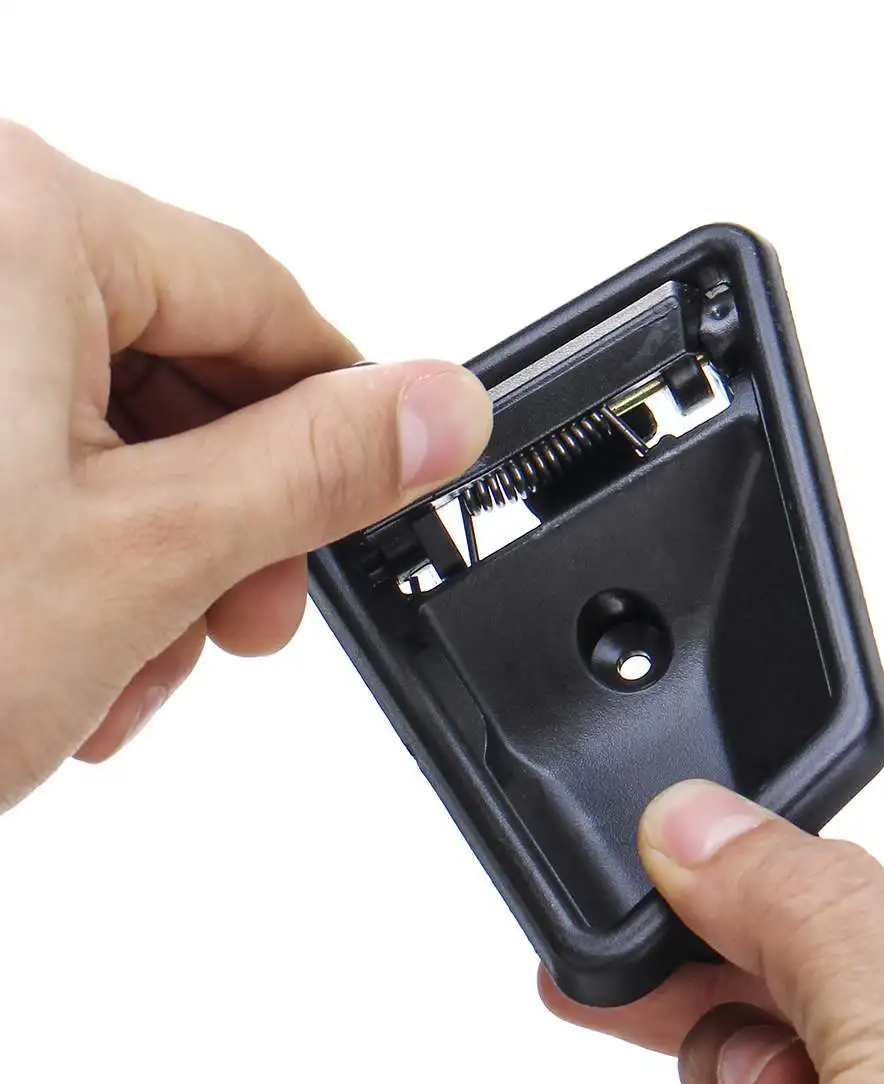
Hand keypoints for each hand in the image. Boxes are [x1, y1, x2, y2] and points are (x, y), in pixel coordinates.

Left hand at [0, 123, 490, 810]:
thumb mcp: (143, 555)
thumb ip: (318, 469)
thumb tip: (443, 408)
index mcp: (13, 218)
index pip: (267, 301)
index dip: (346, 417)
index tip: (381, 493)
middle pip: (176, 363)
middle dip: (228, 517)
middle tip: (243, 621)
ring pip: (96, 415)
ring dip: (147, 551)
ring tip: (123, 667)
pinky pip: (13, 435)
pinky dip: (60, 540)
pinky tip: (55, 642)